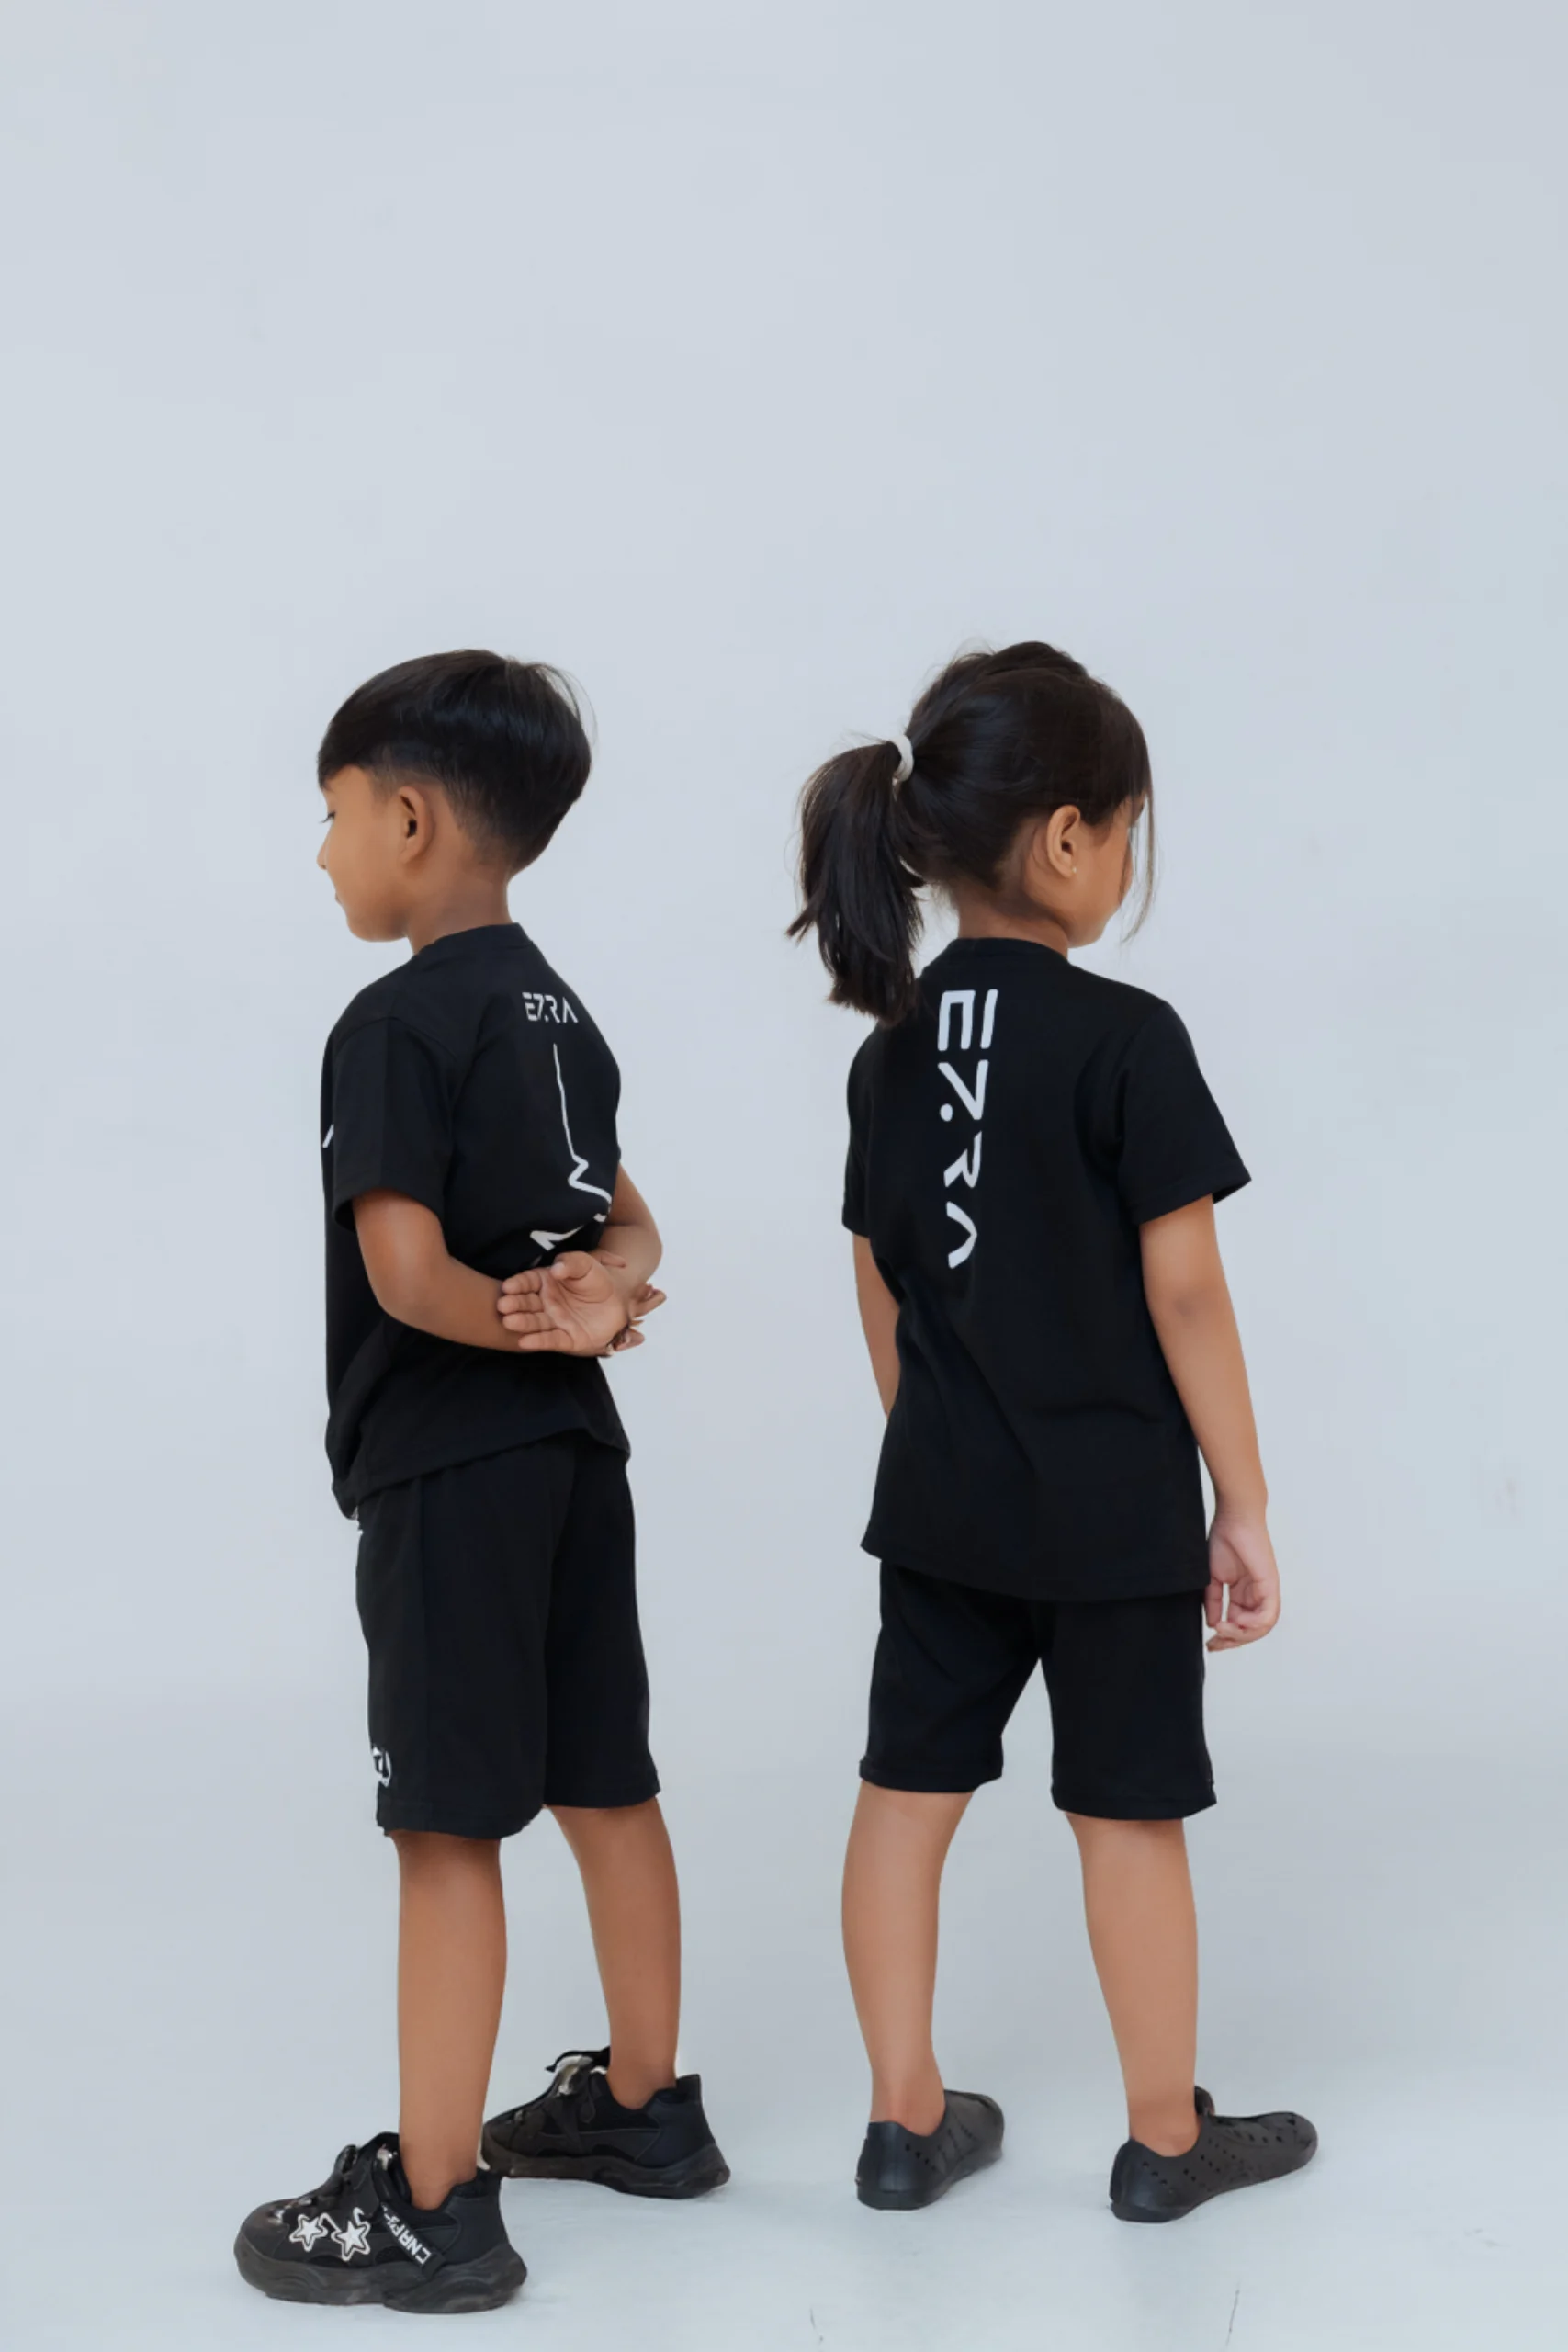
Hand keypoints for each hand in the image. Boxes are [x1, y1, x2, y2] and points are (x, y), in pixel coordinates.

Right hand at [497, 1252, 663, 1356]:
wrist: (619, 1302)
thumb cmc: (597, 1280)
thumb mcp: (586, 1264)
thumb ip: (572, 1262)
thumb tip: (556, 1269)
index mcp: (546, 1282)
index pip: (528, 1282)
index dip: (517, 1285)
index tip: (508, 1287)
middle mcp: (546, 1303)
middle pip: (527, 1303)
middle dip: (514, 1305)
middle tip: (503, 1306)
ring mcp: (554, 1321)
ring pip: (535, 1322)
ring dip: (522, 1323)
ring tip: (509, 1322)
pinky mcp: (566, 1339)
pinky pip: (551, 1340)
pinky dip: (538, 1341)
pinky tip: (525, 1341)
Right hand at [1205, 1508, 1279, 1651]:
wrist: (1233, 1518)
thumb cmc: (1223, 1540)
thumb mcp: (1213, 1577)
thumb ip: (1212, 1600)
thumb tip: (1212, 1623)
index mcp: (1244, 1593)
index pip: (1239, 1624)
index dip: (1225, 1638)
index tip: (1209, 1643)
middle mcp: (1257, 1595)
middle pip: (1251, 1631)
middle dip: (1232, 1642)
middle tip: (1214, 1645)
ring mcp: (1266, 1591)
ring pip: (1261, 1627)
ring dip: (1241, 1635)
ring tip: (1223, 1631)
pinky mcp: (1270, 1585)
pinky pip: (1268, 1615)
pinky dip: (1253, 1624)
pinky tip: (1236, 1623)